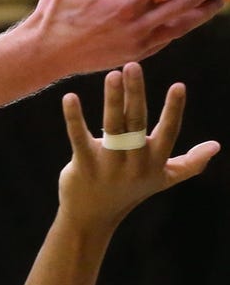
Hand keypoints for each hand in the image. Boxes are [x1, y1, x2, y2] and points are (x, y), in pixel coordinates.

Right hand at [25, 0, 229, 76]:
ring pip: (182, 26)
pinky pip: (167, 39)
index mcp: (123, 3)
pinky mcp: (135, 55)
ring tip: (221, 0)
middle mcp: (136, 25)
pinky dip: (182, 27)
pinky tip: (188, 19)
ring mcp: (138, 43)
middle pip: (185, 3)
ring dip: (204, 12)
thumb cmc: (54, 13)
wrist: (45, 55)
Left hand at [57, 62, 218, 227]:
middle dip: (136, 94)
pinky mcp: (84, 165)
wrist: (93, 218)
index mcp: (154, 161)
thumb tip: (216, 146)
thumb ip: (190, 164)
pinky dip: (74, 117)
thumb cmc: (130, 192)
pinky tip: (69, 97)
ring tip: (112, 74)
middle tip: (132, 66)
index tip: (178, 86)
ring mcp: (108, 164)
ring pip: (112, 127)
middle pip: (137, 123)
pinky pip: (78, 138)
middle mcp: (134, 162)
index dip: (173, 110)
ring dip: (112, 99)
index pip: (168, 132)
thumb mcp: (163, 179)